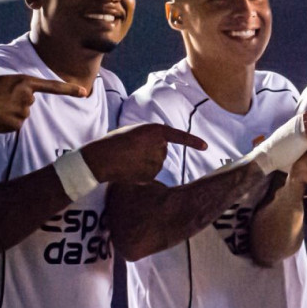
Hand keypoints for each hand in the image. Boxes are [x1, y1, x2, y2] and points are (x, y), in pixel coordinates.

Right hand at [0, 72, 86, 131]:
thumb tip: (10, 88)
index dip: (69, 89)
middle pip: (28, 102)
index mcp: (23, 82)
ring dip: (10, 113)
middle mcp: (28, 97)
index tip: (85, 92)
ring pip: (22, 114)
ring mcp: (24, 112)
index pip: (52, 86)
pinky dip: (6, 123)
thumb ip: (10, 82)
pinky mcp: (18, 125)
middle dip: (16, 102)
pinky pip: (15, 125)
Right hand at [81, 123, 206, 183]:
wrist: (100, 158)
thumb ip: (151, 137)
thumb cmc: (114, 142)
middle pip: (162, 150)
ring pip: (156, 162)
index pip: (180, 137)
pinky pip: (150, 174)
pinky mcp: (151, 176)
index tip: (206, 146)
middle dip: (150, 151)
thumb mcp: (135, 131)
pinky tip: (129, 169)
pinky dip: (141, 172)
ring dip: (145, 161)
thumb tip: (162, 147)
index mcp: (156, 131)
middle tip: (131, 149)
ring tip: (128, 158)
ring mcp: (157, 162)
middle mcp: (160, 147)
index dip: (193, 142)